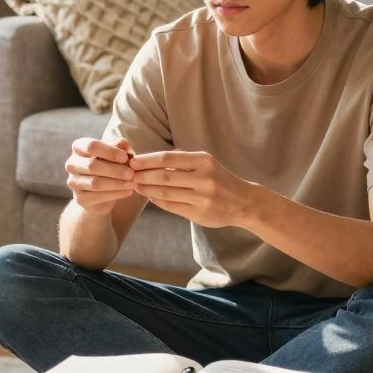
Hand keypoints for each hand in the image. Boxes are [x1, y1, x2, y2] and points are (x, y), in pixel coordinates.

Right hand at [65, 138, 136, 215]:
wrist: (100, 192)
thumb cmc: (109, 166)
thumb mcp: (115, 155)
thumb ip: (118, 148)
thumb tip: (123, 143)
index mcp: (78, 148)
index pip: (91, 146)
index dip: (109, 151)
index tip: (125, 157)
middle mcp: (72, 164)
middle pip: (92, 165)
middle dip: (114, 170)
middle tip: (132, 173)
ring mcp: (74, 183)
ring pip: (95, 183)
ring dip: (117, 183)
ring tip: (132, 183)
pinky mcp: (80, 198)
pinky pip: (98, 196)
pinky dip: (116, 194)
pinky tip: (128, 191)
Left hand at [129, 150, 253, 228]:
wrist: (244, 202)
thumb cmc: (218, 179)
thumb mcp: (205, 164)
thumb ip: (181, 163)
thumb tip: (147, 162)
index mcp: (203, 161)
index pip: (168, 158)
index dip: (147, 160)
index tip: (133, 162)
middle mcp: (204, 178)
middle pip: (164, 176)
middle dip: (143, 176)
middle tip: (128, 175)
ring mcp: (202, 198)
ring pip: (165, 193)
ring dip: (146, 190)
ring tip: (136, 186)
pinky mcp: (199, 214)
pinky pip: (172, 206)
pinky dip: (158, 201)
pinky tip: (150, 197)